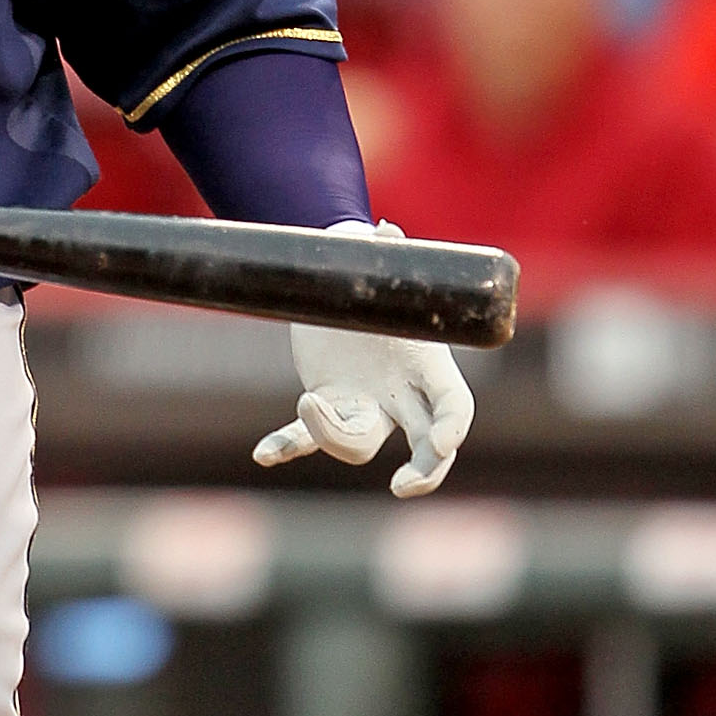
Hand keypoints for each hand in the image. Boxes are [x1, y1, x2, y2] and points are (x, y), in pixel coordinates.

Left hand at [253, 222, 473, 497]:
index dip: (452, 428)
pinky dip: (286, 445)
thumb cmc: (371, 271)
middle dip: (425, 470)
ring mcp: (364, 404)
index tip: (439, 444)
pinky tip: (262, 454)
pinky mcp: (325, 404)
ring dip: (333, 435)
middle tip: (402, 485)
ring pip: (358, 444)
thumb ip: (387, 251)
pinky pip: (306, 438)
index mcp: (428, 363)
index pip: (454, 406)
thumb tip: (384, 231)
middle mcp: (401, 394)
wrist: (338, 280)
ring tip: (307, 402)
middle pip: (426, 446)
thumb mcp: (380, 261)